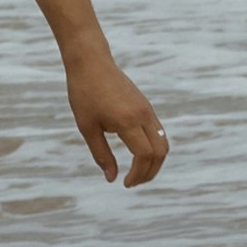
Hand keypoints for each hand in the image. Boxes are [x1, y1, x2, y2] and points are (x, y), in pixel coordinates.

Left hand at [67, 47, 166, 185]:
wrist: (91, 62)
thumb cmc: (84, 94)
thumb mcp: (87, 127)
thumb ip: (101, 154)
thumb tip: (112, 179)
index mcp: (127, 121)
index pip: (144, 155)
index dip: (138, 174)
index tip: (125, 183)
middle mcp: (143, 115)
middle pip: (160, 151)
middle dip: (150, 172)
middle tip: (133, 182)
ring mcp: (147, 109)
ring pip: (163, 142)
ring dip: (154, 161)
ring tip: (137, 173)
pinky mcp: (146, 106)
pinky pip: (158, 132)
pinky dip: (153, 148)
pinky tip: (138, 156)